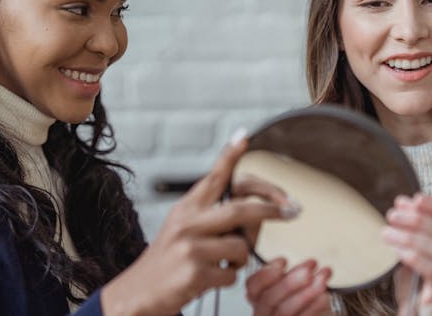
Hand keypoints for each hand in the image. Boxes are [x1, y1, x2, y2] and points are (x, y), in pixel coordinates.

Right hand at [101, 132, 295, 315]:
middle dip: (271, 209)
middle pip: (240, 210)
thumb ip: (213, 217)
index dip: (230, 156)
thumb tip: (255, 213)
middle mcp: (187, 223)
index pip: (213, 177)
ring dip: (242, 258)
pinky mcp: (195, 273)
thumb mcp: (183, 229)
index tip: (244, 137)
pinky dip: (230, 278)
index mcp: (187, 208)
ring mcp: (190, 248)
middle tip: (292, 210)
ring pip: (240, 247)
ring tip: (226, 263)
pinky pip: (232, 274)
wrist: (139, 293)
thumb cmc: (168, 261)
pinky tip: (212, 279)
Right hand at [246, 258, 333, 315]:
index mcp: (259, 297)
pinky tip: (325, 295)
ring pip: (284, 311)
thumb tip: (306, 269)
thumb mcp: (297, 284)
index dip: (265, 273)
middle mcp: (264, 313)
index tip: (284, 260)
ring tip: (323, 278)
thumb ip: (295, 276)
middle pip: (268, 300)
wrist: (319, 315)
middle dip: (288, 283)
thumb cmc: (307, 299)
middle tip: (308, 271)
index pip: (252, 286)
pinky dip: (314, 307)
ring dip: (305, 293)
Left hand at [384, 194, 431, 314]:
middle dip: (416, 219)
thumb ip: (415, 225)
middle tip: (392, 215)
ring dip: (410, 237)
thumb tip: (402, 203)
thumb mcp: (420, 245)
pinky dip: (415, 257)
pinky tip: (398, 251)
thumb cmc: (421, 273)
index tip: (414, 199)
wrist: (423, 310)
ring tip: (387, 232)